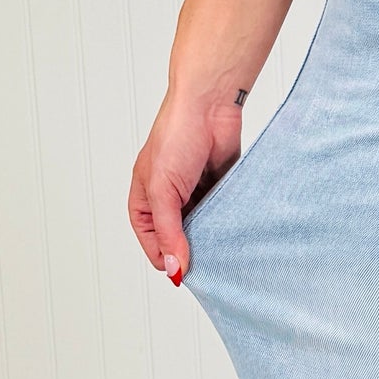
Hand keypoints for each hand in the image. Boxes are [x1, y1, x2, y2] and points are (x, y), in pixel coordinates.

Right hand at [128, 90, 244, 283]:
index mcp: (144, 199)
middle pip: (177, 238)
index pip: (150, 241)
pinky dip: (226, 222)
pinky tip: (234, 231)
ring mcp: (193, 193)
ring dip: (210, 237)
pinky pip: (220, 213)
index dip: (165, 258)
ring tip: (223, 249)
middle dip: (190, 250)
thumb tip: (174, 267)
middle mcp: (167, 198)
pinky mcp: (216, 187)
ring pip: (201, 227)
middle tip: (208, 265)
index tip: (184, 273)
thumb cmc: (176, 136)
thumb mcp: (164, 190)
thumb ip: (169, 231)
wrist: (209, 105)